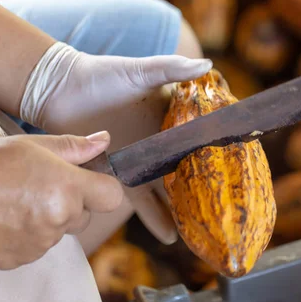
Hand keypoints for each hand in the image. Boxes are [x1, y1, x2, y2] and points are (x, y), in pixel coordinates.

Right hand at [0, 132, 123, 269]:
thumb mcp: (31, 145)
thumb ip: (73, 146)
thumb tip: (104, 140)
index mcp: (68, 188)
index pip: (112, 196)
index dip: (104, 187)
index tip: (89, 180)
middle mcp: (61, 219)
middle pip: (86, 214)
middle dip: (72, 202)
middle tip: (41, 186)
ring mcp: (43, 243)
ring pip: (62, 230)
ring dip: (51, 219)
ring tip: (18, 202)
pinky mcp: (25, 259)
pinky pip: (40, 246)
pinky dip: (31, 234)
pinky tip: (7, 218)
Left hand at [19, 42, 211, 244]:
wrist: (59, 91)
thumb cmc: (101, 75)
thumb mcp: (138, 71)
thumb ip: (170, 69)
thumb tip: (206, 65)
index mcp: (171, 117)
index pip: (201, 138)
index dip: (219, 153)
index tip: (241, 169)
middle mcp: (160, 142)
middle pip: (189, 170)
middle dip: (206, 189)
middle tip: (227, 212)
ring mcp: (142, 161)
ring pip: (169, 190)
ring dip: (184, 210)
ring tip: (202, 232)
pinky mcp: (121, 175)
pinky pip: (141, 201)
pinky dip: (155, 218)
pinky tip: (170, 235)